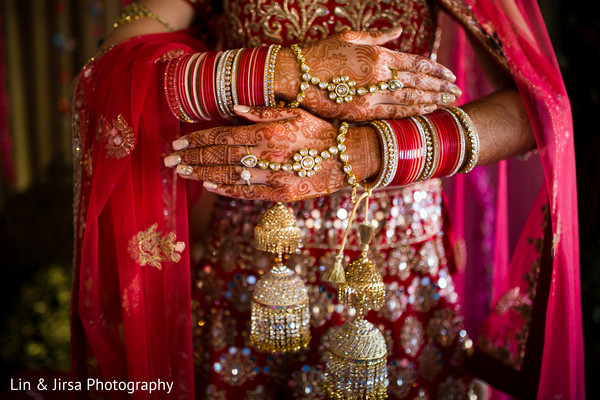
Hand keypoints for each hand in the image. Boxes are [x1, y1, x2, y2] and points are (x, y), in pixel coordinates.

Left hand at [163, 106, 380, 201]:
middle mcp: (269, 155)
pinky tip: (210, 185)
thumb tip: (233, 109)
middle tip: (169, 160)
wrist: (348, 159)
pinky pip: (249, 193)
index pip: (224, 136)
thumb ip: (263, 111)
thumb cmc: (321, 132)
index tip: (178, 141)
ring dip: (203, 174)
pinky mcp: (282, 194)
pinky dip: (227, 189)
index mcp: (270, 133)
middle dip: (192, 158)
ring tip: (182, 172)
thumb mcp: (295, 113)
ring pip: (230, 176)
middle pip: (221, 158)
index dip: (198, 140)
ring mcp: (275, 177)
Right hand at [274, 28, 461, 120]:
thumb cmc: (319, 53)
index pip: (416, 63)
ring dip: (433, 101)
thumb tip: (399, 28)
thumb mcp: (350, 36)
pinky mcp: (361, 113)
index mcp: (377, 54)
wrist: (294, 75)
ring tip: (450, 102)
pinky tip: (427, 112)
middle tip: (457, 91)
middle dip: (440, 87)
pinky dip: (412, 113)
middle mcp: (379, 75)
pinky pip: (393, 114)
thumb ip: (378, 36)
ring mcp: (371, 95)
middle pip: (418, 83)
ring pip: (410, 99)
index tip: (450, 75)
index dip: (436, 69)